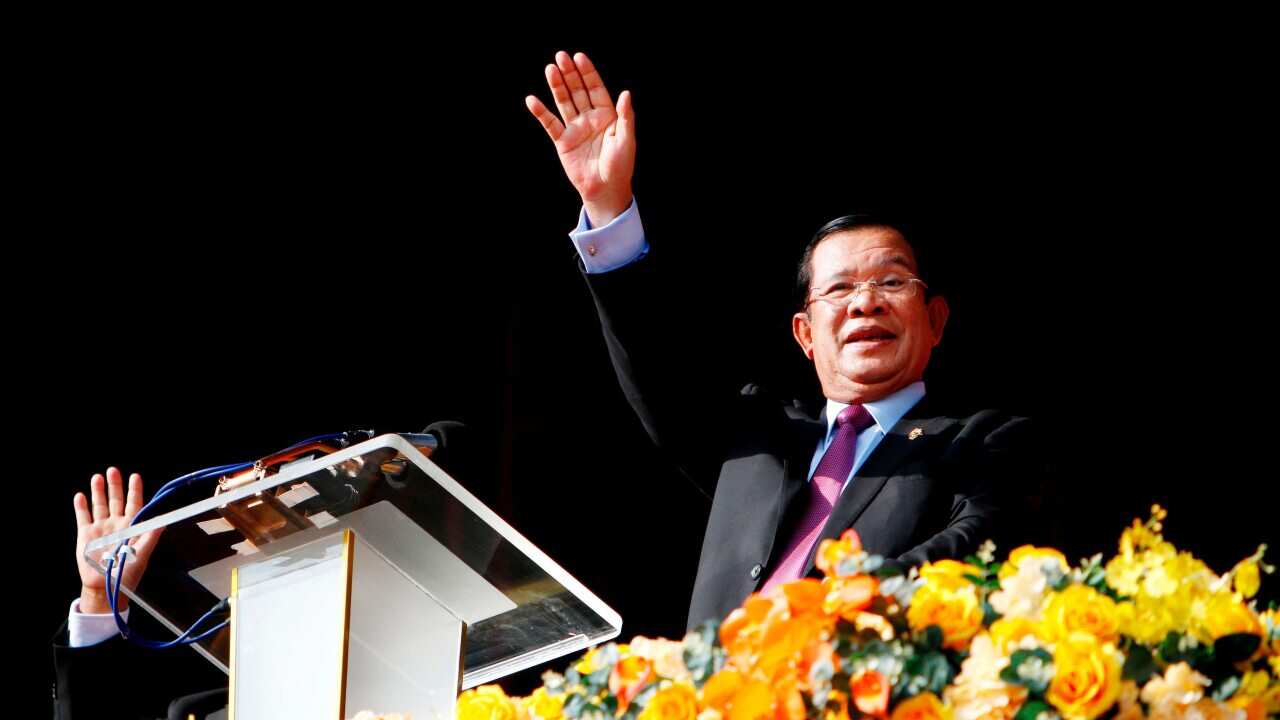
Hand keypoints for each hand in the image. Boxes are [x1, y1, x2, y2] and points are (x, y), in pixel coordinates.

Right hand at [73, 467, 162, 614]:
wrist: (105, 587)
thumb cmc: (127, 573)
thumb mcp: (142, 554)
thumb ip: (151, 537)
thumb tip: (163, 523)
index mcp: (131, 527)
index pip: (134, 504)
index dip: (134, 490)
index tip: (135, 477)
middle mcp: (116, 524)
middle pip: (116, 500)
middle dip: (115, 485)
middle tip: (113, 470)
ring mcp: (101, 528)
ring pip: (100, 505)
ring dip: (98, 491)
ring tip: (97, 477)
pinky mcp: (86, 535)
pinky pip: (83, 517)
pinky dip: (81, 506)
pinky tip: (80, 495)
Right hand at [525, 51, 635, 226]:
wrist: (605, 190)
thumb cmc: (619, 166)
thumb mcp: (626, 140)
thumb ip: (625, 116)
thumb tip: (625, 93)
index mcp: (607, 115)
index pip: (595, 88)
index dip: (587, 73)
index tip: (579, 57)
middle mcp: (589, 118)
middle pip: (577, 91)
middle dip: (570, 74)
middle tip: (560, 56)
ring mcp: (575, 128)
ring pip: (564, 102)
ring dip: (557, 86)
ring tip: (550, 69)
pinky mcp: (562, 141)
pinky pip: (550, 124)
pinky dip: (541, 112)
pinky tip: (532, 100)